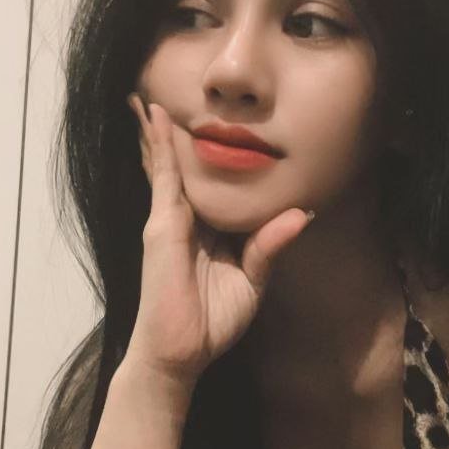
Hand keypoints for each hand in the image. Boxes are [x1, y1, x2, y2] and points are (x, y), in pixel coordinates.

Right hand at [125, 93, 313, 383]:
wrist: (181, 354)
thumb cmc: (212, 323)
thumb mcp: (252, 280)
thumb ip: (270, 245)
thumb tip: (300, 214)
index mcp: (206, 231)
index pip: (207, 184)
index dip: (206, 156)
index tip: (214, 126)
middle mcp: (185, 220)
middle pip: (180, 167)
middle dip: (172, 134)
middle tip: (166, 95)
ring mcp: (169, 220)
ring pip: (165, 163)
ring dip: (157, 128)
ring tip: (148, 93)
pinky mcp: (161, 225)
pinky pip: (162, 175)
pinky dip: (160, 144)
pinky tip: (155, 116)